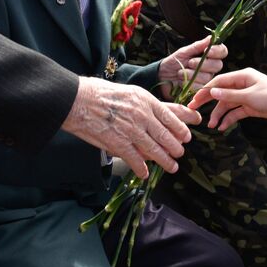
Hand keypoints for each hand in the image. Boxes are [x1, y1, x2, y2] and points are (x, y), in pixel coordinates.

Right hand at [62, 76, 198, 177]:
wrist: (79, 100)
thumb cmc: (100, 94)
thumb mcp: (129, 92)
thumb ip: (144, 105)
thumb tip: (156, 116)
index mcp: (146, 101)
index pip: (171, 117)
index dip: (182, 128)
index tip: (187, 136)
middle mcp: (143, 115)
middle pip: (167, 136)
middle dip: (176, 148)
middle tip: (180, 153)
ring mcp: (132, 131)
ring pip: (155, 150)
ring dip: (165, 161)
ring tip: (172, 167)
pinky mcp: (119, 144)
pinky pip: (135, 160)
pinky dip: (142, 169)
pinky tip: (145, 174)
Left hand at [158, 36, 227, 97]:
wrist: (162, 76)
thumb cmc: (174, 62)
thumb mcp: (184, 52)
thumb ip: (197, 46)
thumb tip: (210, 38)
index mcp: (209, 56)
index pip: (222, 52)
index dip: (217, 51)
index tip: (207, 50)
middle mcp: (210, 68)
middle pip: (218, 65)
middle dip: (202, 64)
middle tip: (189, 63)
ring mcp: (206, 80)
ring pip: (207, 77)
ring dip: (192, 74)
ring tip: (181, 73)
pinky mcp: (200, 90)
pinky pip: (200, 86)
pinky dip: (188, 83)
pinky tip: (181, 81)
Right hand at [189, 69, 266, 129]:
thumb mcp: (250, 97)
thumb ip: (230, 96)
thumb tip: (212, 93)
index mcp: (242, 77)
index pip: (218, 83)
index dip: (204, 91)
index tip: (193, 100)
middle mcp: (242, 85)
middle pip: (220, 93)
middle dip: (207, 102)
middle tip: (194, 111)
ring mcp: (247, 96)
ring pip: (228, 105)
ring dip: (219, 114)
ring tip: (211, 125)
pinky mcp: (252, 107)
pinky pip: (236, 112)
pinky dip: (229, 119)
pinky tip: (222, 127)